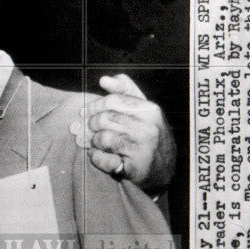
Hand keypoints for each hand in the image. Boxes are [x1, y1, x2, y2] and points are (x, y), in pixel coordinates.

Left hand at [71, 74, 176, 192]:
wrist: (163, 168)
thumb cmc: (146, 132)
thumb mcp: (141, 108)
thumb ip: (124, 90)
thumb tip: (104, 79)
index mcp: (150, 110)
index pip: (111, 101)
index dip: (94, 106)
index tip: (87, 112)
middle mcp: (149, 129)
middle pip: (104, 119)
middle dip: (91, 124)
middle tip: (90, 129)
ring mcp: (143, 150)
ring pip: (103, 139)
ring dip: (93, 141)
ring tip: (96, 142)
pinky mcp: (135, 169)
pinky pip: (104, 159)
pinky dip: (96, 157)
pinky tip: (99, 155)